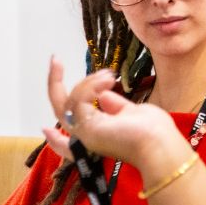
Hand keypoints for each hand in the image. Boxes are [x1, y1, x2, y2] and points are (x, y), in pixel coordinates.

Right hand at [43, 56, 190, 173]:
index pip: (67, 142)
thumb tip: (103, 96)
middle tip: (55, 60)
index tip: (46, 130)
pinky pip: (78, 100)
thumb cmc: (153, 132)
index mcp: (97, 138)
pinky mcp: (85, 128)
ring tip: (110, 76)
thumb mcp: (130, 113)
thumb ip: (114, 105)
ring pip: (68, 101)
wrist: (159, 144)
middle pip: (59, 112)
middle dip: (54, 84)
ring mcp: (83, 135)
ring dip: (88, 82)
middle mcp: (86, 139)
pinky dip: (91, 86)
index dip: (55, 139)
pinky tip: (109, 80)